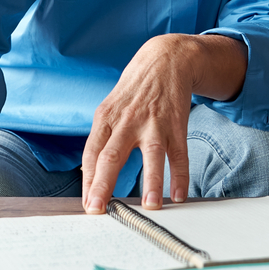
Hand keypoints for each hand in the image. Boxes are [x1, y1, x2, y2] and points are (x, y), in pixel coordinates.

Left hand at [81, 34, 246, 213]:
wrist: (164, 60)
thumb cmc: (133, 91)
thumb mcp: (109, 108)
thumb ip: (101, 139)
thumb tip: (89, 175)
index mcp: (105, 118)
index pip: (91, 153)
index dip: (88, 180)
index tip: (88, 204)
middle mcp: (127, 121)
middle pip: (112, 155)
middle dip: (103, 184)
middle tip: (99, 209)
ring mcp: (153, 123)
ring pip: (151, 154)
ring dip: (152, 182)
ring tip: (151, 206)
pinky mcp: (176, 125)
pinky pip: (179, 154)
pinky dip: (180, 176)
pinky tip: (179, 195)